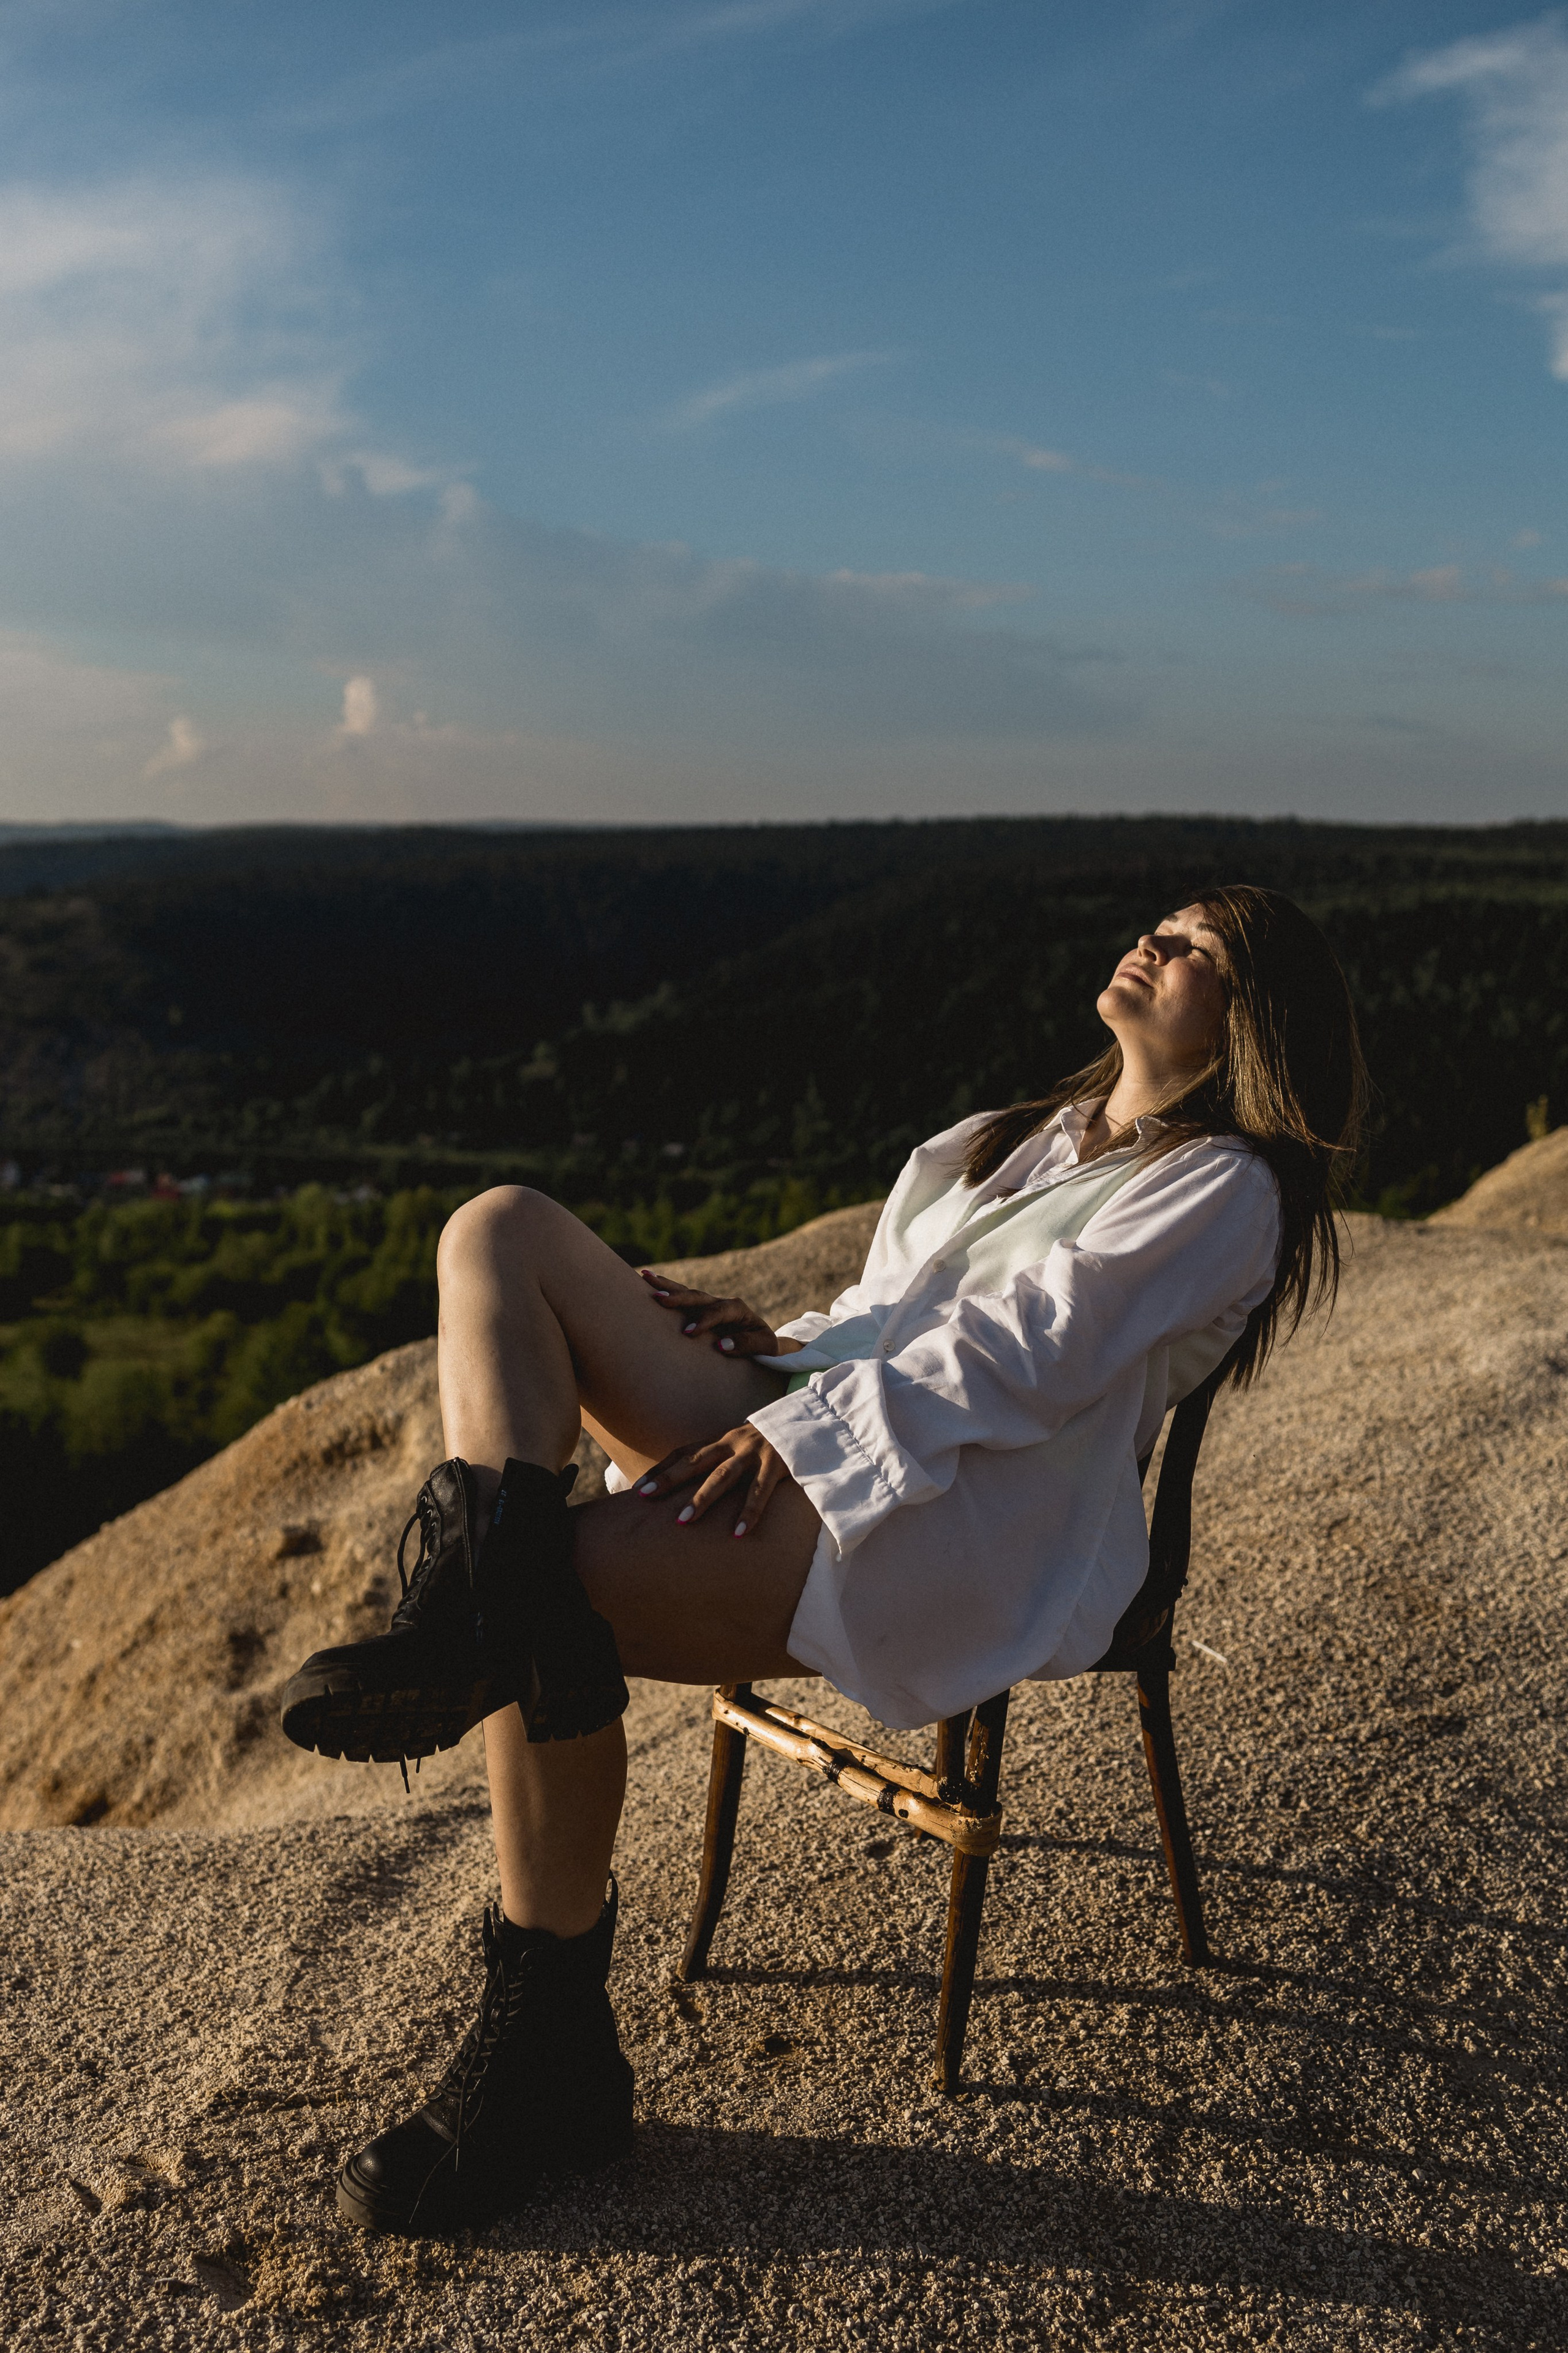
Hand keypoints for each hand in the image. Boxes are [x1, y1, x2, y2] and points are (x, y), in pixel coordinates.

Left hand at [634, 1423, 791, 1536]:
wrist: (815, 1424)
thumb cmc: (775, 1444)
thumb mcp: (745, 1448)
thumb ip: (724, 1463)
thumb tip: (697, 1488)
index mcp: (723, 1440)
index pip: (685, 1452)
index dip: (661, 1469)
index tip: (637, 1489)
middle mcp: (735, 1443)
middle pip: (695, 1461)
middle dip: (669, 1478)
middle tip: (644, 1496)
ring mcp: (756, 1452)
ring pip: (723, 1476)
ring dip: (702, 1498)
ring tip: (683, 1521)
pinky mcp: (779, 1463)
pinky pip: (761, 1491)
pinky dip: (749, 1512)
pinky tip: (738, 1533)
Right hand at [638, 1267, 802, 1357]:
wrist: (764, 1339)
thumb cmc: (765, 1345)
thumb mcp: (765, 1347)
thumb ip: (747, 1345)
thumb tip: (721, 1345)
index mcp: (739, 1309)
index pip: (719, 1312)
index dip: (704, 1321)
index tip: (687, 1333)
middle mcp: (722, 1302)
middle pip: (698, 1296)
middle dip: (678, 1297)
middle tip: (658, 1298)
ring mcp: (710, 1303)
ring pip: (687, 1292)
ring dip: (666, 1285)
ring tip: (645, 1277)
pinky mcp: (701, 1308)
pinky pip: (682, 1296)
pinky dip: (666, 1287)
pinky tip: (647, 1279)